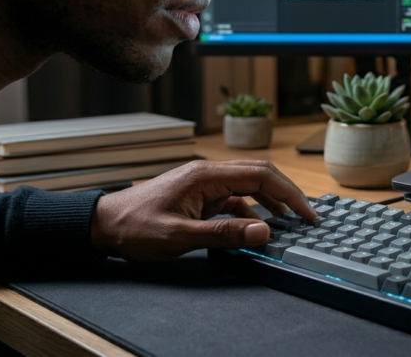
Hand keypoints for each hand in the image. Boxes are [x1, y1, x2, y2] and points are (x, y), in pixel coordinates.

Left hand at [90, 159, 315, 259]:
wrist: (104, 225)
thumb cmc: (135, 228)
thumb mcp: (180, 236)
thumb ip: (223, 234)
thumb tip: (263, 231)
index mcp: (206, 175)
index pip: (260, 175)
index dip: (288, 192)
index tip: (306, 212)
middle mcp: (209, 174)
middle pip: (259, 175)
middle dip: (286, 194)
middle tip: (306, 216)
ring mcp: (204, 184)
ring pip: (248, 187)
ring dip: (270, 202)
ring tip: (289, 222)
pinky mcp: (200, 196)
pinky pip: (233, 200)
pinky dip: (250, 212)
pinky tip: (257, 228)